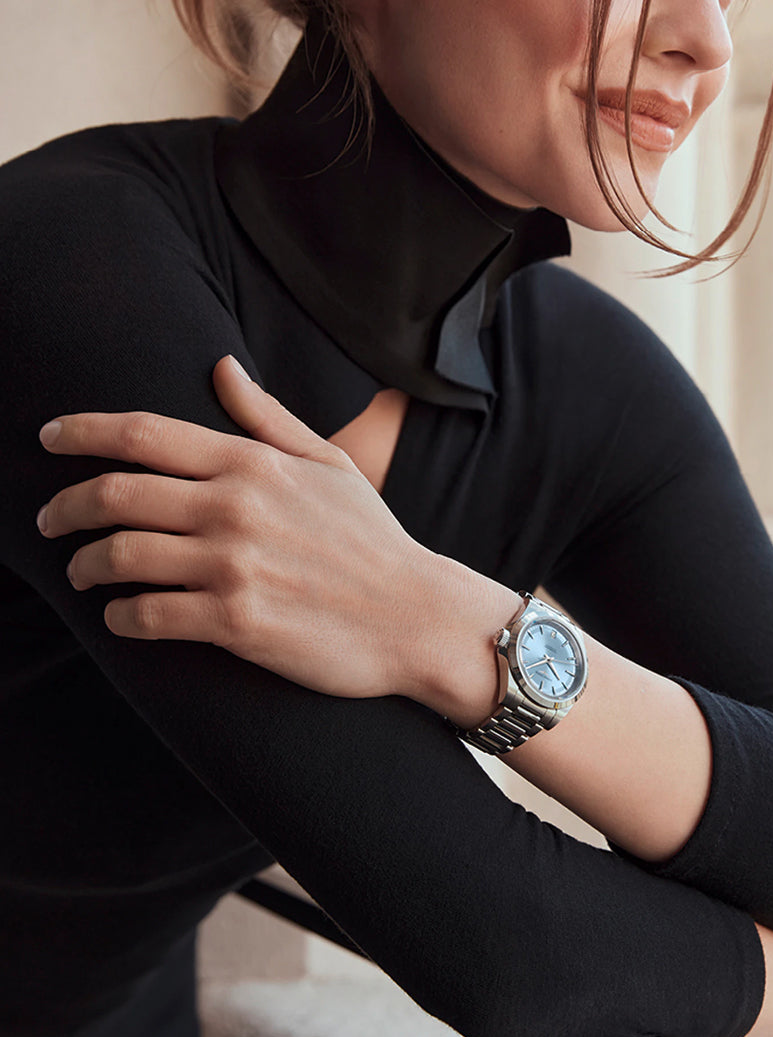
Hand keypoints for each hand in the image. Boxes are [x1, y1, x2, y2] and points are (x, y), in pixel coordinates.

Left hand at [35, 354, 435, 698]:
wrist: (415, 615)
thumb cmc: (373, 540)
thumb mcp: (330, 464)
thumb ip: (269, 418)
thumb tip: (222, 367)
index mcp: (254, 464)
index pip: (143, 433)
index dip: (80, 431)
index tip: (48, 438)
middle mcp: (235, 508)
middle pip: (113, 493)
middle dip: (63, 506)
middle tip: (49, 520)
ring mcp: (233, 566)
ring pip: (118, 557)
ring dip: (83, 566)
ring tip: (82, 574)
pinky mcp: (235, 622)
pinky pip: (145, 616)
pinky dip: (119, 618)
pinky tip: (121, 618)